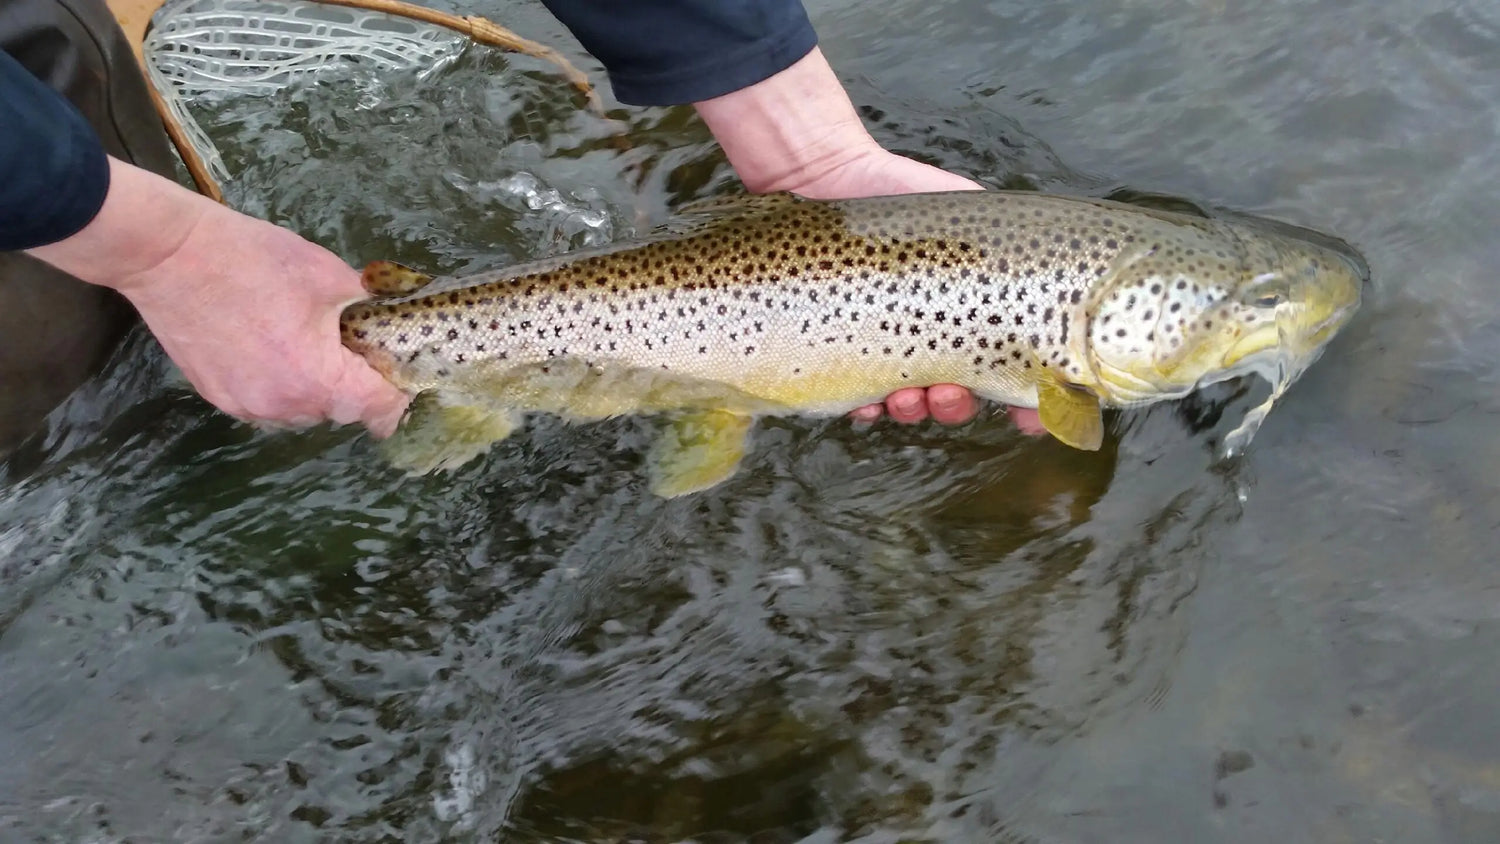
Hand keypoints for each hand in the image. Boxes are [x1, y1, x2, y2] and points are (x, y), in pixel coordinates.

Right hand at [28, 158, 407, 435]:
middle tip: (350, 342)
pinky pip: (269, 402)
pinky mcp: (219, 397)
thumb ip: (368, 310)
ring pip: (305, 409)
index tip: (398, 372)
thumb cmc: (251, 259)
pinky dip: (281, 381)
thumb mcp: (329, 276)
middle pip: (342, 411)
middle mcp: (283, 405)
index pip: (380, 412)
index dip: (397, 392)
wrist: (169, 254)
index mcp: (317, 379)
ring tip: (304, 339)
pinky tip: (272, 344)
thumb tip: (389, 323)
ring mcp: (247, 406)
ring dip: (316, 385)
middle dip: (355, 382)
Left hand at [694, 48, 1043, 433]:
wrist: (832, 181)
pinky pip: (855, 396)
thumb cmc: (908, 199)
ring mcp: (887, 346)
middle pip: (958, 397)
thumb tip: (1054, 288)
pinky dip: (867, 408)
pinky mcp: (842, 349)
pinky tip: (868, 403)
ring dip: (915, 410)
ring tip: (907, 396)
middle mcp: (932, 338)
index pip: (1010, 371)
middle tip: (950, 394)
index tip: (1032, 416)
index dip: (1027, 402)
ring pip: (909, 403)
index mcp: (972, 317)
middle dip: (957, 406)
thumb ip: (1010, 252)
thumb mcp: (975, 218)